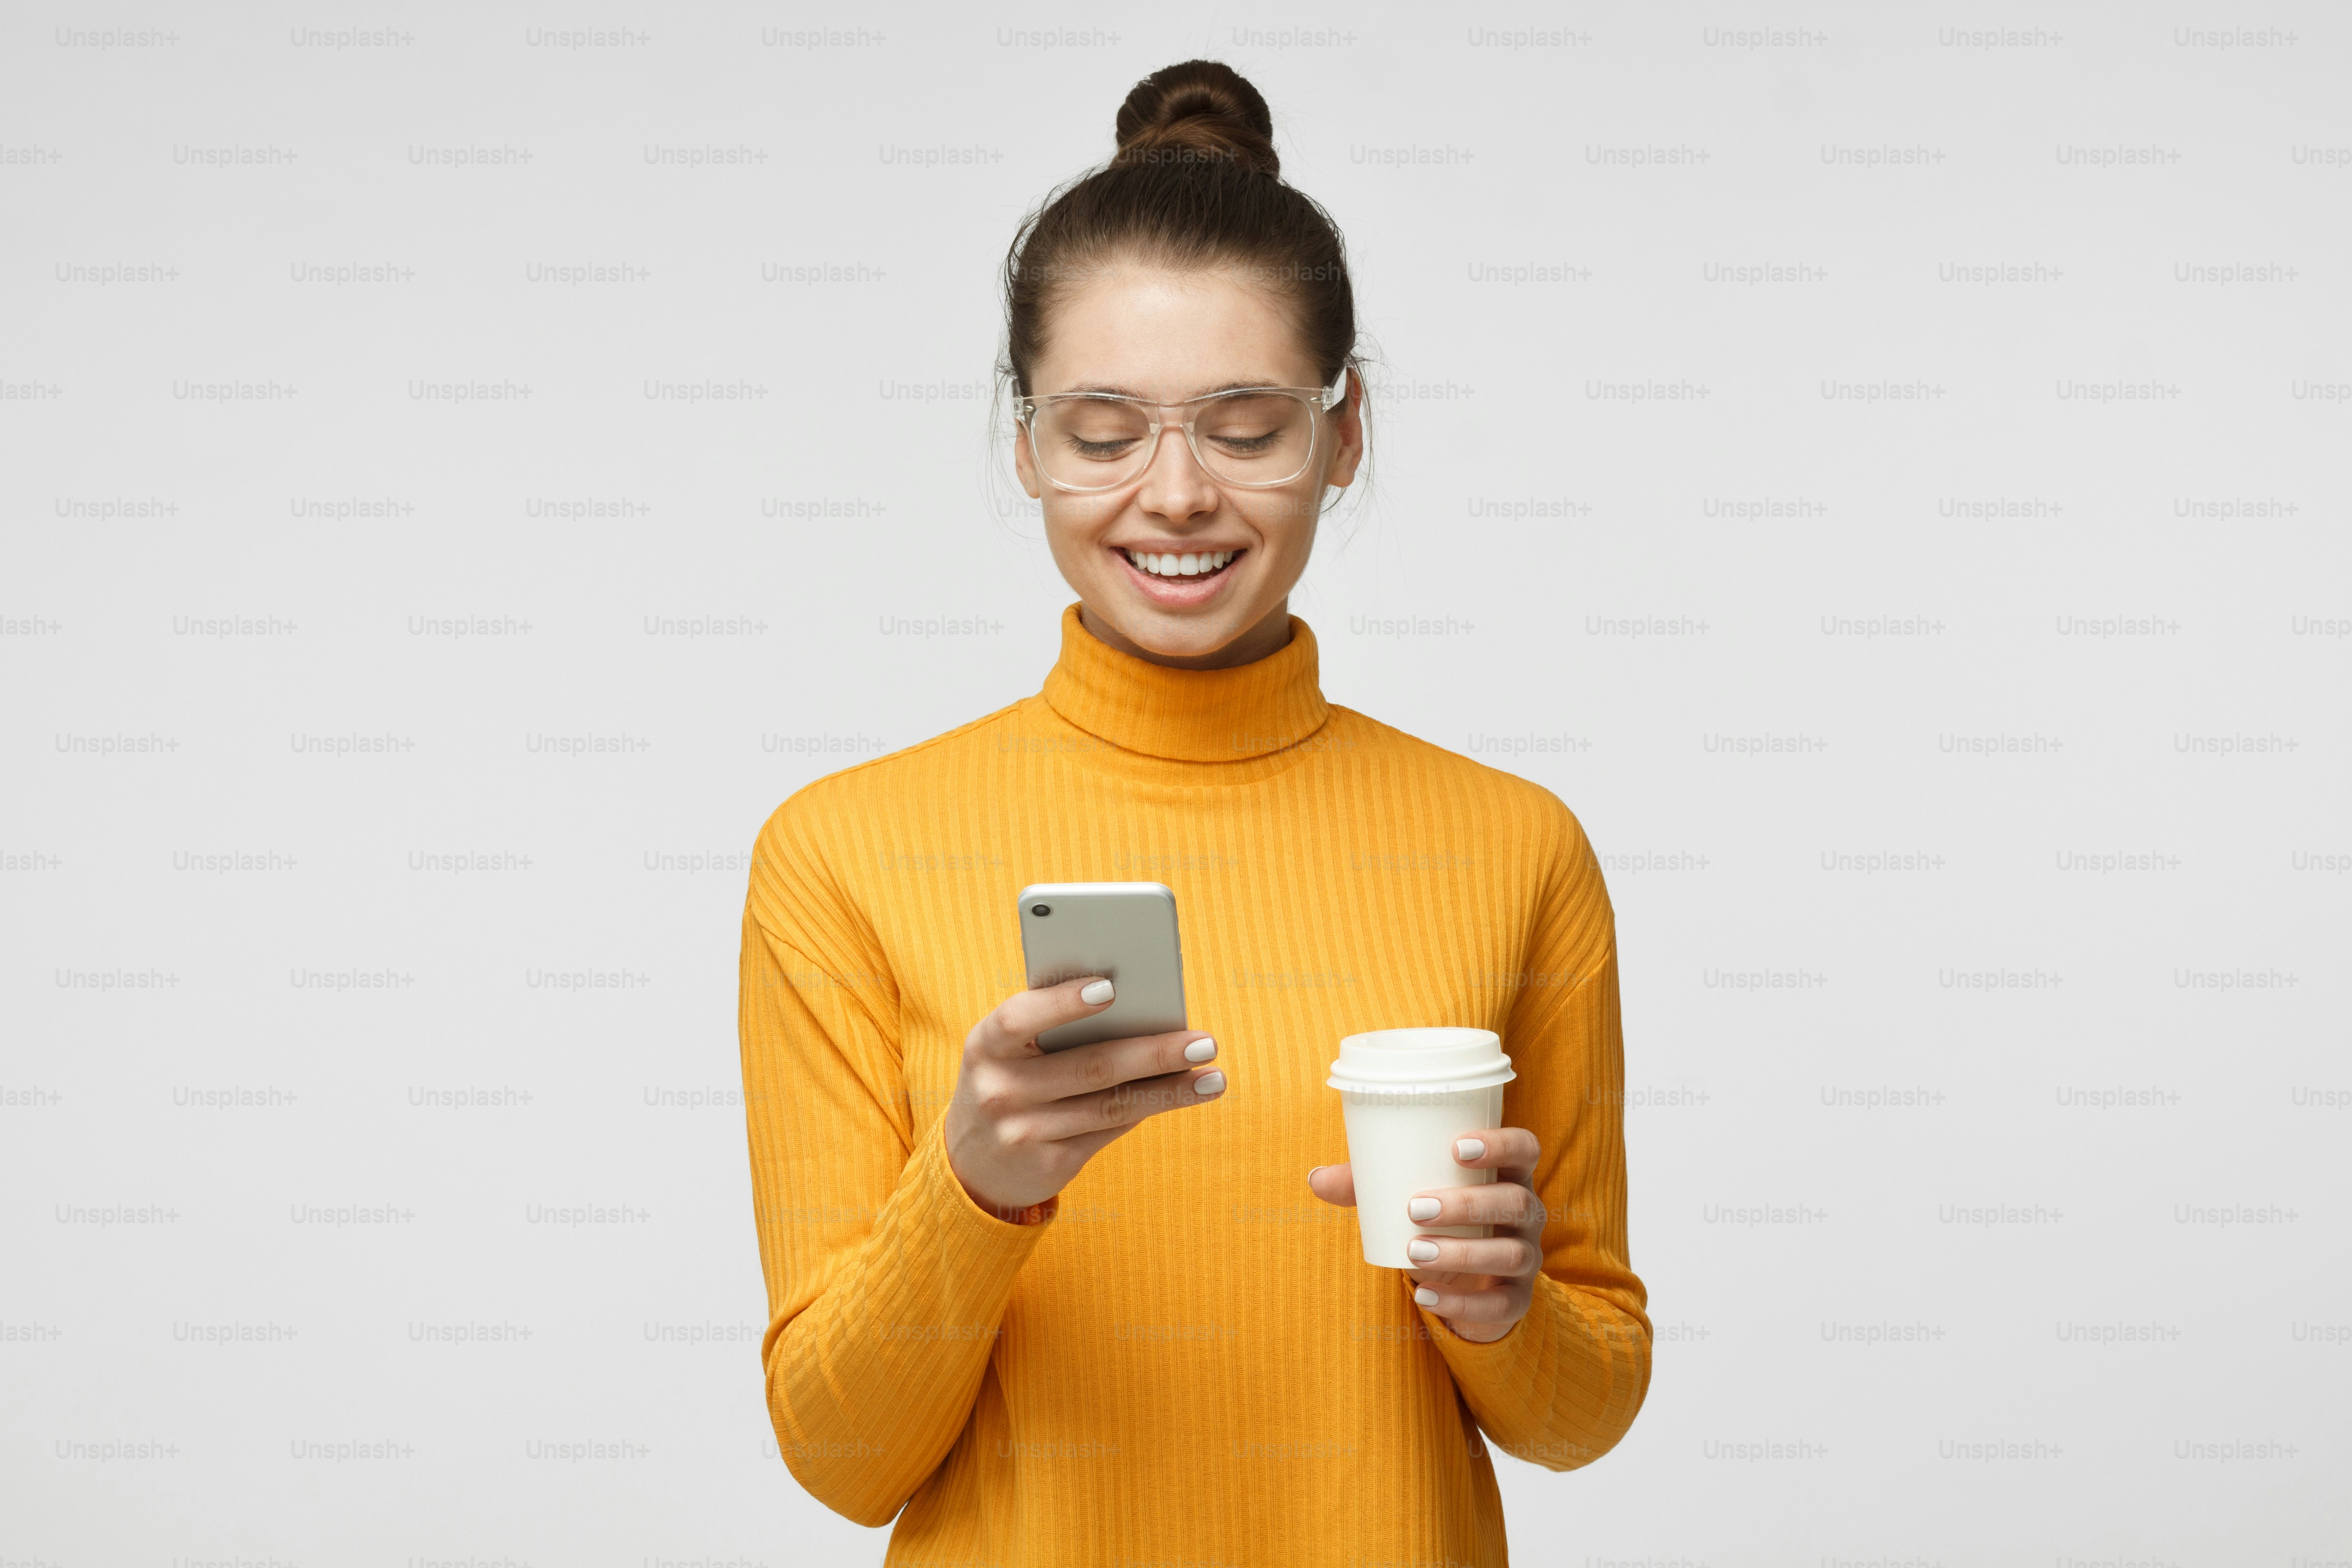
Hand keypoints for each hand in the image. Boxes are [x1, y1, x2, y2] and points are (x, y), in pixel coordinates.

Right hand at [946, 976, 1225, 1217]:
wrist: (973, 1163)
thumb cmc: (1009, 1078)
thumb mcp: (1009, 1049)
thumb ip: (1052, 1025)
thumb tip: (1139, 1009)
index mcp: (985, 1045)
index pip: (1020, 1018)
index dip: (1064, 1003)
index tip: (1110, 988)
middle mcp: (1000, 1090)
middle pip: (1090, 1066)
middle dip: (1154, 1053)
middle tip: (1204, 1042)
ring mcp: (1023, 1132)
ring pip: (1111, 1105)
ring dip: (1169, 1091)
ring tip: (1213, 1077)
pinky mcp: (1050, 1165)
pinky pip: (1110, 1130)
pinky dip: (1148, 1108)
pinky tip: (1182, 1096)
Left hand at [1306, 1127, 1544, 1342]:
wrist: (1462, 1284)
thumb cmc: (1436, 1221)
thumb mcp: (1404, 1198)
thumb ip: (1366, 1186)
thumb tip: (1315, 1179)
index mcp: (1506, 1176)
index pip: (1524, 1148)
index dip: (1501, 1144)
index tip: (1457, 1147)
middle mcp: (1527, 1213)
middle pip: (1515, 1201)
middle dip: (1467, 1203)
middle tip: (1415, 1207)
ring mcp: (1527, 1258)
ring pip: (1512, 1253)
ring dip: (1463, 1252)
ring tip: (1414, 1251)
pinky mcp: (1517, 1300)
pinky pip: (1501, 1305)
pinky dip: (1462, 1303)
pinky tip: (1425, 1296)